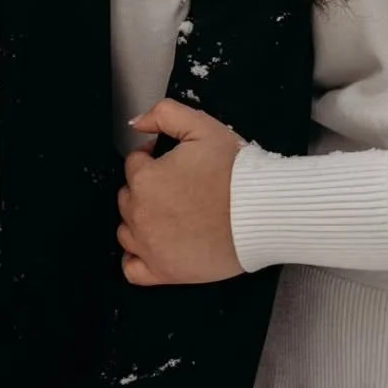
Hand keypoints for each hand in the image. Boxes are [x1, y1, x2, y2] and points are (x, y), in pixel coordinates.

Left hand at [118, 101, 245, 286]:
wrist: (261, 212)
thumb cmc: (234, 172)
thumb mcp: (202, 126)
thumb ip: (164, 114)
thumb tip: (137, 123)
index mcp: (146, 179)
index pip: (134, 164)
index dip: (152, 158)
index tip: (170, 163)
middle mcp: (140, 214)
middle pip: (128, 196)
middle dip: (146, 189)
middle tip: (177, 187)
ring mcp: (149, 246)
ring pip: (127, 230)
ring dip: (141, 220)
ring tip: (170, 215)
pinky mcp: (164, 272)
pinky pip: (131, 269)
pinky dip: (136, 258)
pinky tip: (152, 246)